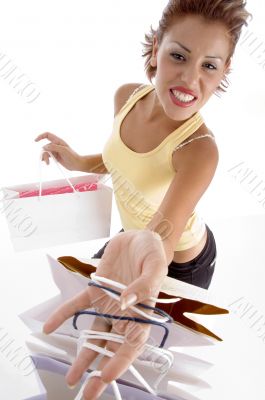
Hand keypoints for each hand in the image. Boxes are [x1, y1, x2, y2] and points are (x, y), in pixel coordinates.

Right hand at [34, 132, 80, 170]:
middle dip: (44, 153)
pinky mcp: (55, 157)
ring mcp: (55, 151)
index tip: (36, 141)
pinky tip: (47, 163)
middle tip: (46, 160)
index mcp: (58, 141)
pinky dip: (46, 159)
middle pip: (45, 146)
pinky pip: (48, 156)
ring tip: (47, 163)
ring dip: (45, 158)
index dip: (41, 136)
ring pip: (46, 152)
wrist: (77, 164)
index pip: (48, 135)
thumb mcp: (64, 151)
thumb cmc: (73, 156)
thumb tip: (45, 147)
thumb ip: (54, 147)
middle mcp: (56, 145)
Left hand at [43, 229, 168, 399]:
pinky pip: (77, 305)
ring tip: (73, 378)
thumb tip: (126, 302)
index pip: (133, 344)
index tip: (106, 375)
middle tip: (88, 392)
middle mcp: (125, 314)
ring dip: (84, 355)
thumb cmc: (153, 254)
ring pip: (95, 333)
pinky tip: (49, 326)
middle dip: (101, 370)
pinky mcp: (95, 290)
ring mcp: (108, 304)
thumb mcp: (155, 266)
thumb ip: (144, 285)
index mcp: (143, 313)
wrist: (140, 238)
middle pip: (113, 346)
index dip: (121, 361)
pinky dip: (63, 315)